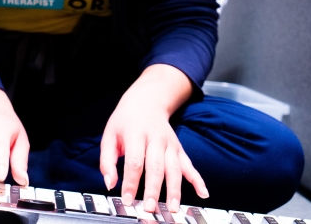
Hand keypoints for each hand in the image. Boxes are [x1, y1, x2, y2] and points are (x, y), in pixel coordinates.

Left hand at [99, 66, 208, 213]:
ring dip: (174, 189)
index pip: (134, 162)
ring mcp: (170, 144)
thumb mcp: (109, 136)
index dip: (131, 182)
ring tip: (172, 207)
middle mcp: (156, 139)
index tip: (127, 199)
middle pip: (156, 167)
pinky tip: (203, 193)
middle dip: (153, 189)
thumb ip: (107, 161)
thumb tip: (110, 183)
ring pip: (174, 168)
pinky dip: (197, 179)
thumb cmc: (125, 121)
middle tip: (149, 207)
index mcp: (136, 134)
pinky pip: (189, 165)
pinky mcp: (179, 148)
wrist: (146, 101)